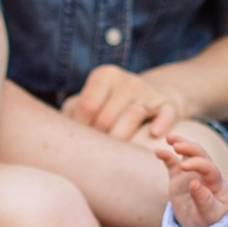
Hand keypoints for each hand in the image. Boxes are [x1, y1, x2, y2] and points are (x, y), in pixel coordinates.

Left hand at [62, 64, 184, 144]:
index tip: (84, 138)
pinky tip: (154, 134)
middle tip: (99, 149)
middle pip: (107, 118)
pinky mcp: (168, 105)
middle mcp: (127, 80)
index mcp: (103, 75)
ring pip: (132, 116)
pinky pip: (165, 115)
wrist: (149, 98)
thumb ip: (73, 114)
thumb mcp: (89, 104)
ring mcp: (149, 92)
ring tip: (117, 151)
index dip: (83, 129)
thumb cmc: (109, 107)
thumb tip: (59, 137)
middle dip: (101, 138)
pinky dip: (160, 124)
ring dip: (122, 137)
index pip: (87, 108)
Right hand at [152, 129, 227, 226]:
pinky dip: (166, 156)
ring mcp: (192, 174)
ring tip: (170, 138)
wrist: (204, 225)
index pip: (210, 168)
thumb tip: (195, 182)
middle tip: (177, 146)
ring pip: (189, 154)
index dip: (198, 164)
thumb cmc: (212, 220)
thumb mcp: (210, 214)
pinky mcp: (179, 177)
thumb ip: (204, 199)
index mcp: (217, 183)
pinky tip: (158, 151)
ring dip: (181, 143)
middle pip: (201, 155)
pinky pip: (173, 163)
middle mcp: (206, 174)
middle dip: (190, 148)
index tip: (184, 166)